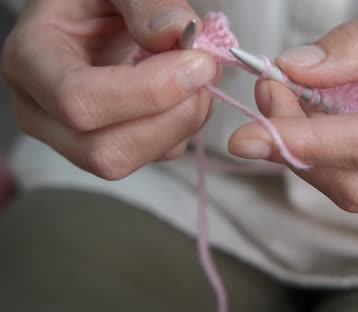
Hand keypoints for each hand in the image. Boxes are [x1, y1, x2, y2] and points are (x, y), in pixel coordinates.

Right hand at [2, 0, 216, 179]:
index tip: (196, 61)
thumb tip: (178, 32)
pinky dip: (186, 124)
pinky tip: (188, 89)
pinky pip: (158, 153)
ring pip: (137, 159)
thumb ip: (146, 1)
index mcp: (30, 62)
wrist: (95, 9)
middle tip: (205, 70)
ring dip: (184, 121)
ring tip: (198, 74)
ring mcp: (77, 137)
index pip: (78, 100)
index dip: (147, 91)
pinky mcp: (114, 145)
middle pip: (106, 151)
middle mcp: (44, 112)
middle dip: (171, 117)